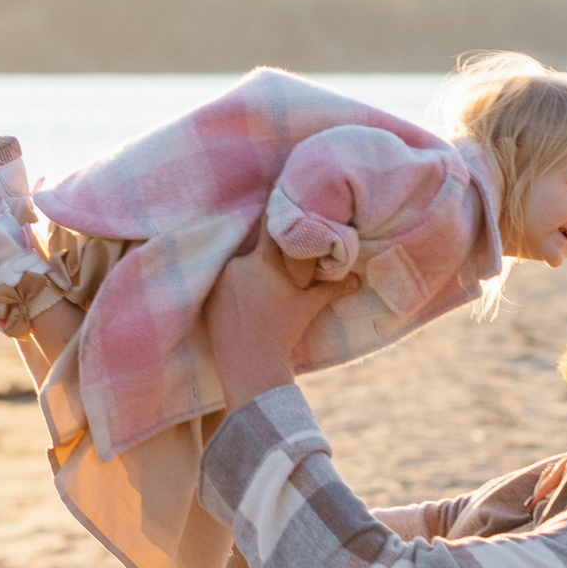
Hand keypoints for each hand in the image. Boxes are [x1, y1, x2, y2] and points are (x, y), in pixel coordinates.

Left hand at [204, 228, 359, 410]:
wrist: (251, 364)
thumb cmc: (282, 332)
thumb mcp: (308, 308)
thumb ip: (331, 289)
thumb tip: (358, 280)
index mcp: (262, 260)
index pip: (269, 225)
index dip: (277, 214)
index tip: (280, 203)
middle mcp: (237, 263)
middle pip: (254, 250)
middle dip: (265, 255)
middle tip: (277, 264)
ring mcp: (219, 280)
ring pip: (237, 267)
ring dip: (248, 273)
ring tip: (259, 291)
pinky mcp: (208, 296)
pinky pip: (221, 284)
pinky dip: (232, 288)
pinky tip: (243, 303)